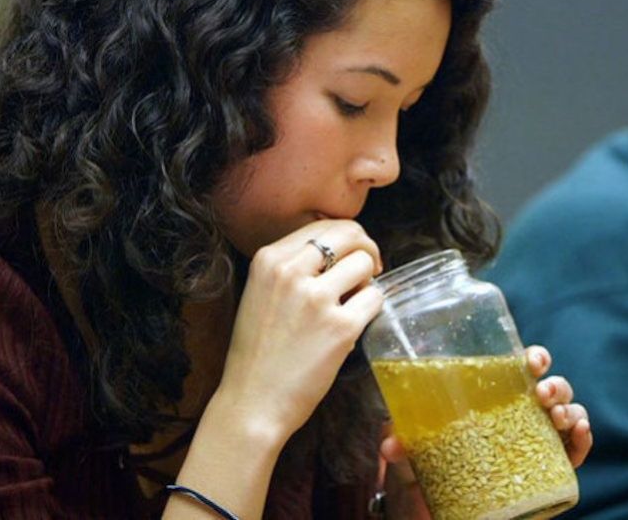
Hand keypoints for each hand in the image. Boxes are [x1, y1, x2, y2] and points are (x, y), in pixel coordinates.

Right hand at [213, 219, 384, 439]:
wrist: (251, 403)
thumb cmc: (257, 353)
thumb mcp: (261, 293)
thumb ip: (292, 266)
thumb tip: (337, 248)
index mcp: (268, 259)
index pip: (323, 225)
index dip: (347, 237)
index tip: (352, 255)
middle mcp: (291, 272)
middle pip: (350, 234)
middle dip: (366, 249)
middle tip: (370, 270)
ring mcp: (316, 299)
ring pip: (365, 264)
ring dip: (368, 282)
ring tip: (354, 303)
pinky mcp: (340, 328)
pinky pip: (375, 299)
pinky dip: (372, 308)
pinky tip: (356, 322)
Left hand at [379, 345, 591, 517]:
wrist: (451, 506)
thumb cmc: (440, 464)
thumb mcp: (420, 451)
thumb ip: (407, 443)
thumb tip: (390, 443)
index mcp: (497, 396)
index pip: (523, 368)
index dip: (534, 358)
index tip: (531, 360)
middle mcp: (525, 411)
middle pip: (552, 386)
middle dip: (554, 384)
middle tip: (541, 393)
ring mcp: (542, 437)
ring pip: (570, 411)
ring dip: (571, 408)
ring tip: (558, 417)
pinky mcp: (555, 465)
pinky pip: (578, 449)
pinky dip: (584, 438)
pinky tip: (580, 432)